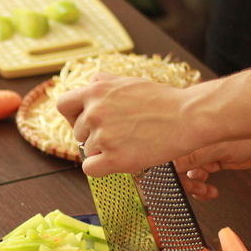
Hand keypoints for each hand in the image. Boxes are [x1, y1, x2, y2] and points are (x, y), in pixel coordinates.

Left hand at [57, 72, 196, 175]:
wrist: (187, 117)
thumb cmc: (163, 101)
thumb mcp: (129, 82)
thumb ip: (105, 82)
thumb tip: (92, 82)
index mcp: (96, 92)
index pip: (63, 105)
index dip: (73, 115)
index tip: (86, 121)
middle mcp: (94, 113)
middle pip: (78, 133)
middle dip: (94, 135)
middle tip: (120, 134)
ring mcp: (103, 136)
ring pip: (88, 151)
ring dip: (104, 150)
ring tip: (130, 142)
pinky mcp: (113, 159)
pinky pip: (90, 169)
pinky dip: (101, 168)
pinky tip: (120, 159)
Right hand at [174, 135, 250, 199]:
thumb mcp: (220, 148)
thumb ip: (194, 157)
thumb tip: (171, 167)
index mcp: (191, 134)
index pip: (170, 155)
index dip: (170, 171)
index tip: (177, 184)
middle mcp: (195, 143)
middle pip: (177, 167)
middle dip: (184, 182)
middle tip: (196, 189)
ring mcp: (205, 152)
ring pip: (189, 174)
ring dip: (194, 186)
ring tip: (205, 191)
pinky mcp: (216, 160)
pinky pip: (202, 177)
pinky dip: (203, 187)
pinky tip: (211, 191)